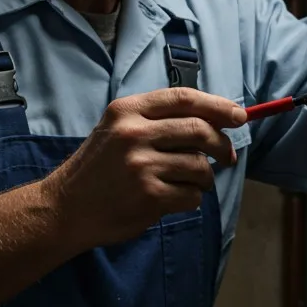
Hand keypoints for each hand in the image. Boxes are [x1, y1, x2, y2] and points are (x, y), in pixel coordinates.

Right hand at [45, 88, 245, 248]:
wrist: (65, 208)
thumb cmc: (99, 168)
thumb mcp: (118, 129)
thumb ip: (158, 120)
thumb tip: (217, 120)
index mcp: (127, 110)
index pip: (184, 98)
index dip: (218, 105)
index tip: (240, 115)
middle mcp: (134, 133)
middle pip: (199, 130)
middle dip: (221, 144)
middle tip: (226, 156)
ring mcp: (141, 165)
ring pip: (200, 166)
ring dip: (205, 177)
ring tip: (191, 182)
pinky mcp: (149, 195)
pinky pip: (192, 194)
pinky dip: (191, 198)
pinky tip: (174, 198)